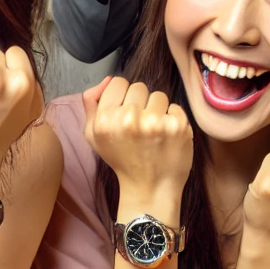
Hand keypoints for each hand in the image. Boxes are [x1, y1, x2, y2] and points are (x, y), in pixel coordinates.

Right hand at [82, 77, 192, 201]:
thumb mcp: (94, 136)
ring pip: (158, 95)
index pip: (118, 82)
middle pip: (138, 86)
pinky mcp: (177, 126)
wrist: (150, 188)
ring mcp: (155, 122)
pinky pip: (175, 107)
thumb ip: (91, 103)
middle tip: (139, 126)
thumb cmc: (122, 160)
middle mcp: (129, 119)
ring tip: (153, 132)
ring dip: (157, 110)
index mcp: (105, 120)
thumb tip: (107, 79)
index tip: (125, 113)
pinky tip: (166, 136)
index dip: (122, 97)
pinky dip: (173, 119)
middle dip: (140, 103)